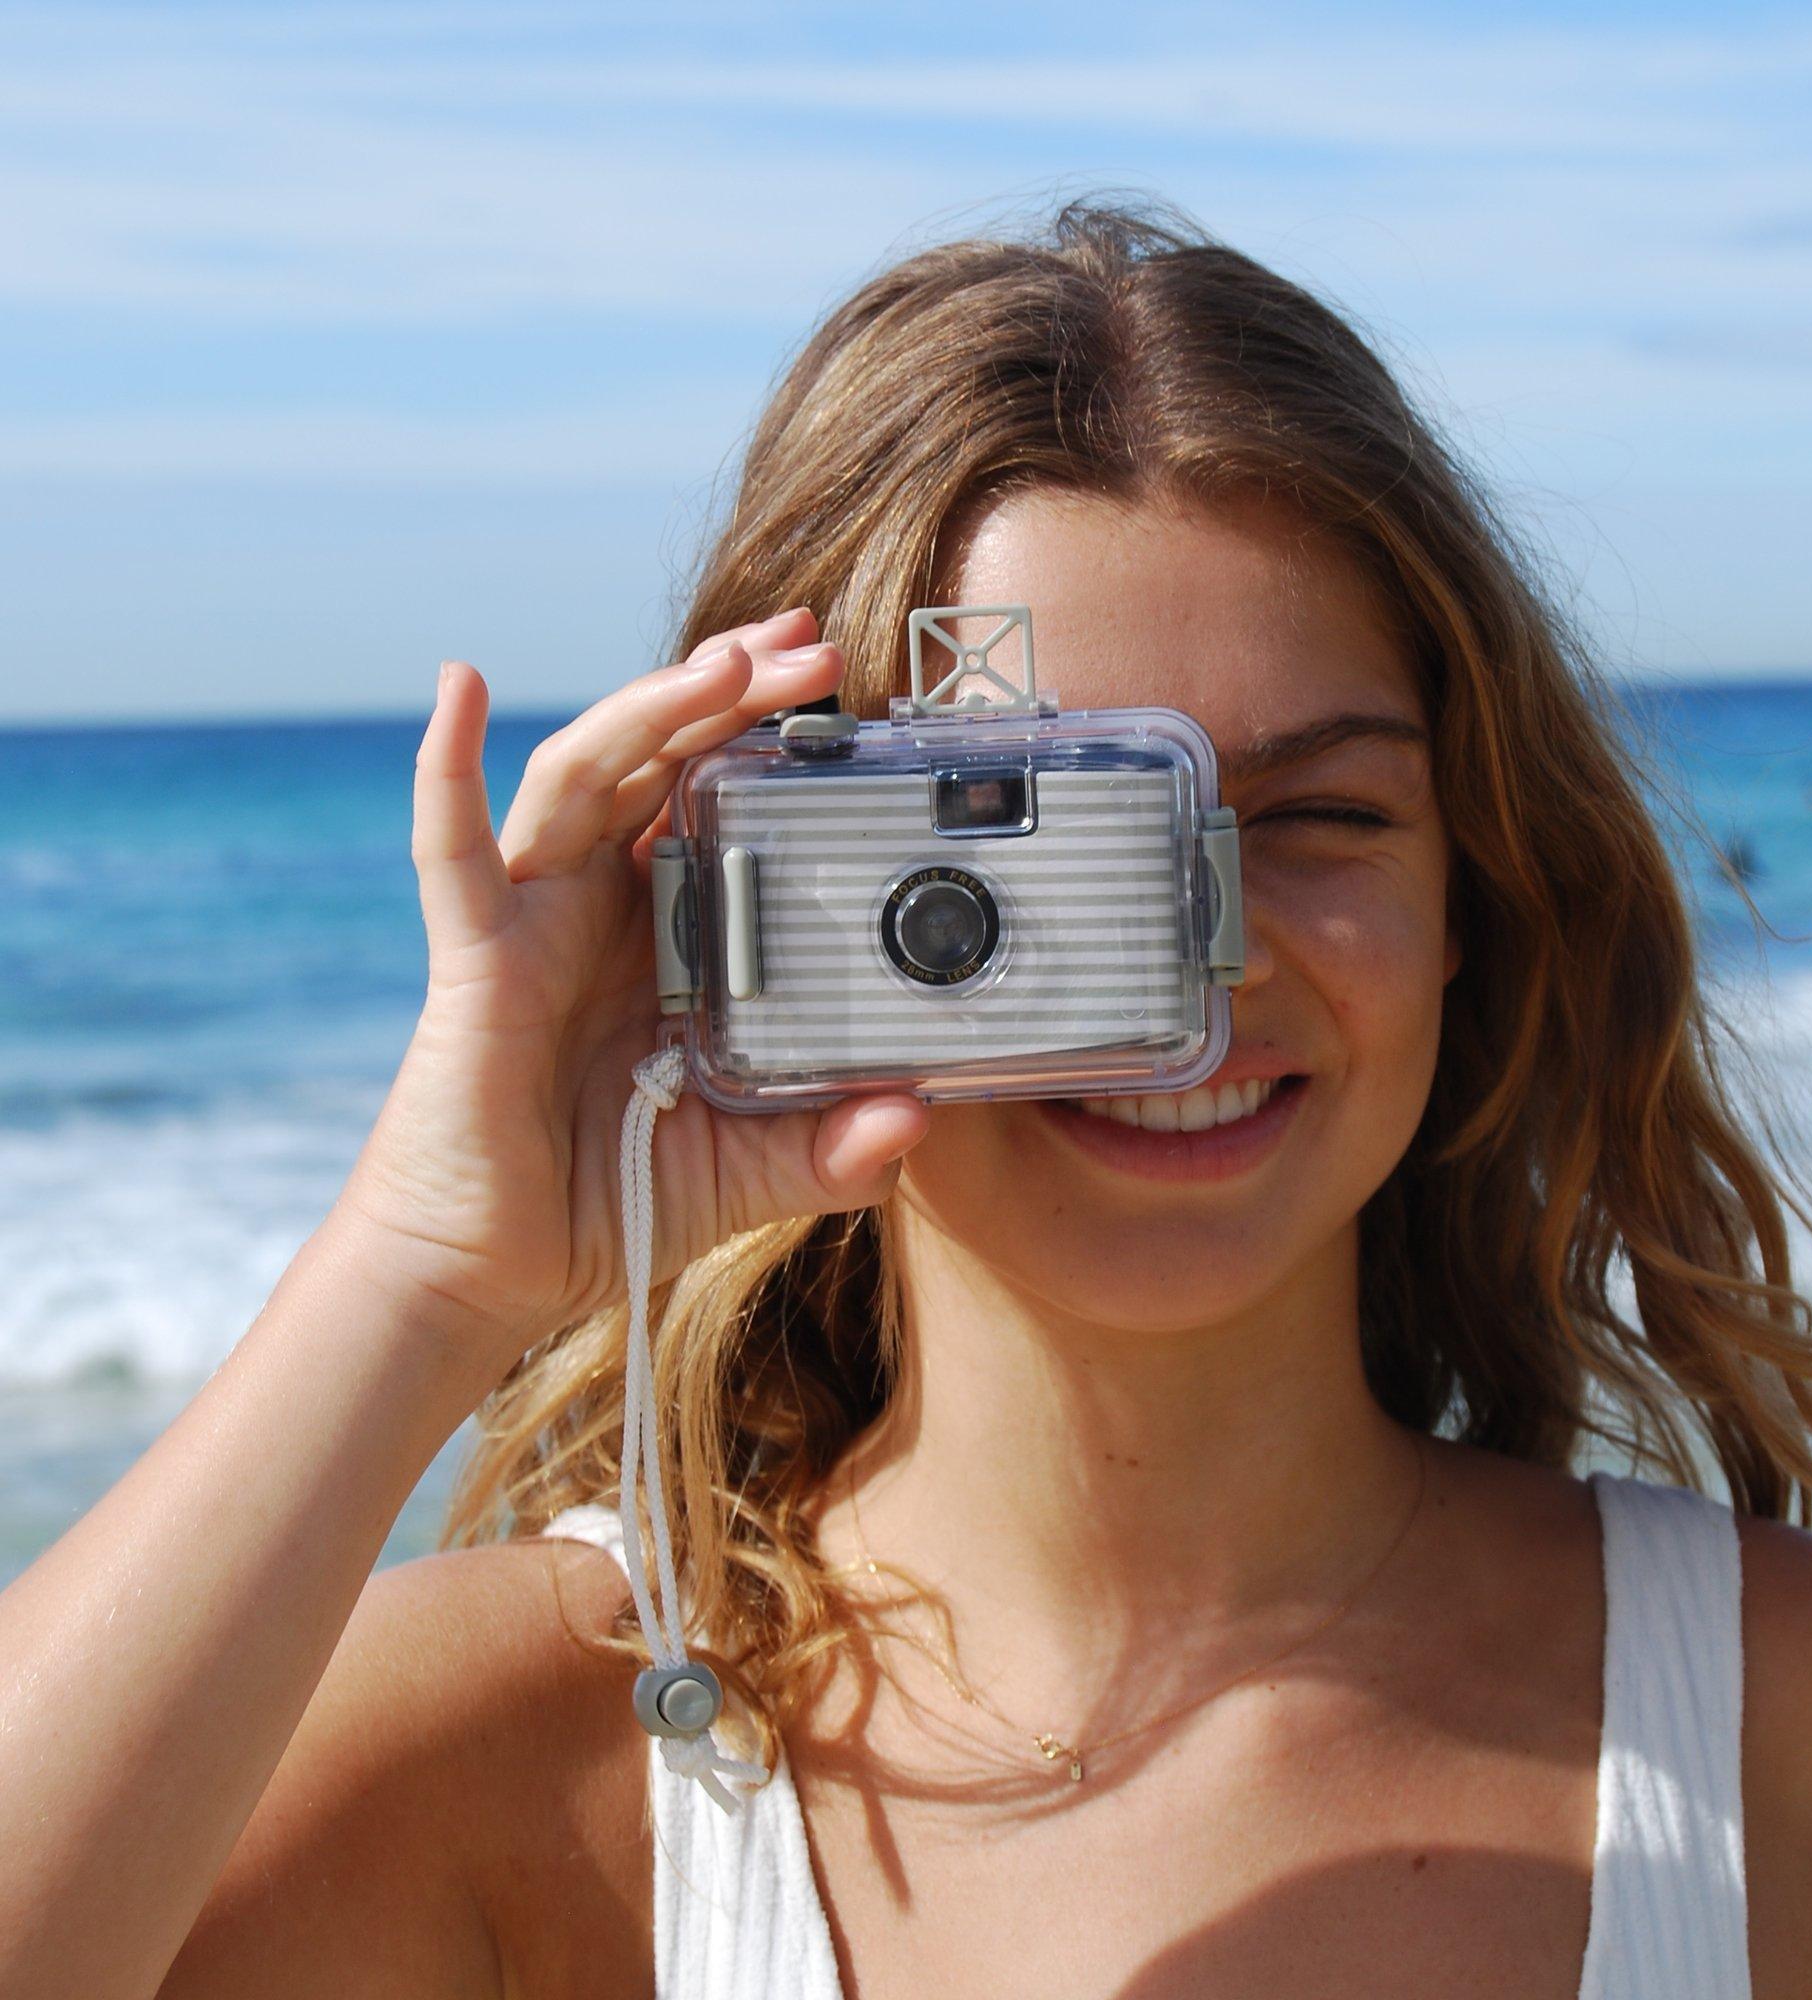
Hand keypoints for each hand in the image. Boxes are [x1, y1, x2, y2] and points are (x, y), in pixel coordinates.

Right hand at [330, 607, 928, 1390]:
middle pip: (663, 762)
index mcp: (670, 935)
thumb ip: (832, 1148)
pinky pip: (452, 850)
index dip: (771, 743)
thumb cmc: (612, 1199)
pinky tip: (461, 689)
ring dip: (649, 708)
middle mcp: (603, 907)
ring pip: (586, 777)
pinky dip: (449, 767)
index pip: (722, 804)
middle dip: (731, 693)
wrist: (495, 1273)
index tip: (845, 697)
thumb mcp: (751, 1168)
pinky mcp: (475, 957)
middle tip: (810, 644)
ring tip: (726, 662)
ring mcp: (534, 919)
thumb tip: (920, 1117)